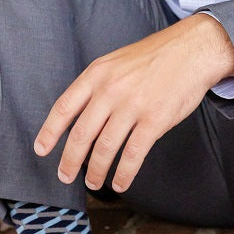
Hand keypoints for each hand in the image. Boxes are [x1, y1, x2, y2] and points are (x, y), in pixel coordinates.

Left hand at [33, 14, 233, 193]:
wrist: (192, 50)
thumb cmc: (153, 57)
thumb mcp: (115, 62)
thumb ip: (96, 86)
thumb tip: (78, 117)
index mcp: (97, 74)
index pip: (64, 107)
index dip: (50, 132)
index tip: (41, 150)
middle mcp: (110, 90)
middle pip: (82, 134)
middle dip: (70, 160)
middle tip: (64, 176)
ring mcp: (133, 106)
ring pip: (105, 148)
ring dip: (96, 171)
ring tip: (92, 183)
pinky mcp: (155, 120)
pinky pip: (133, 154)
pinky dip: (124, 173)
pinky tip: (120, 183)